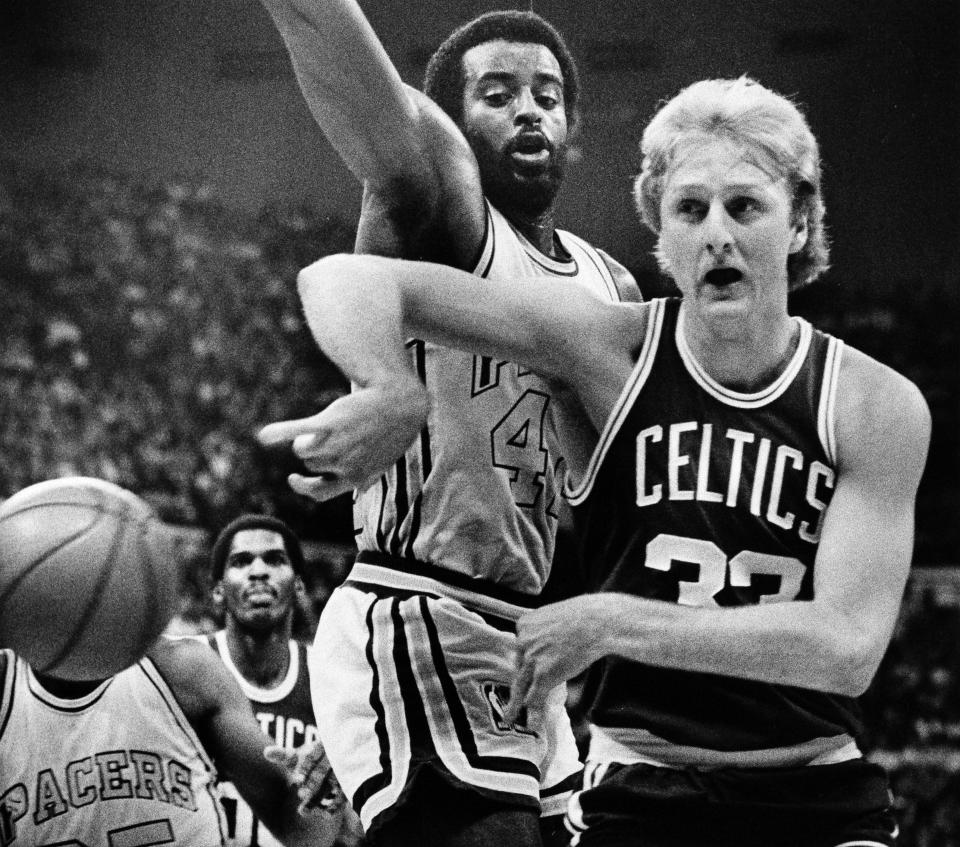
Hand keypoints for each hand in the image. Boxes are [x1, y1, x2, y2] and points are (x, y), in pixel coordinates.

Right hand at [258, 380, 427, 501]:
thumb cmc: (392, 432)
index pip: (319, 493)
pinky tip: (265, 435)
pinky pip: (296, 432)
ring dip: (307, 437)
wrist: (400, 402)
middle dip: (315, 449)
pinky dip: (279, 433)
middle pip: (310, 463)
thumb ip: (366, 479)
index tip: (294, 477)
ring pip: (302, 449)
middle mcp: (342, 465)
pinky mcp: (328, 423)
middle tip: (335, 431)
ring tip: (331, 422)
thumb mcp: (381, 461)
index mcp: (354, 478)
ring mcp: (334, 445)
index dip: (304, 487)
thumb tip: (358, 493)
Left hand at [264, 741, 346, 815]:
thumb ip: (284, 755)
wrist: (340, 754)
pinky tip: (326, 813)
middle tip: (300, 795)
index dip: (304, 768)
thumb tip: (266, 752)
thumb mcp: (301, 754)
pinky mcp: (350, 780)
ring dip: (319, 798)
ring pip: (332, 784)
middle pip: (321, 771)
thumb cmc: (315, 756)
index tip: (296, 780)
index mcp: (320, 745)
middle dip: (311, 785)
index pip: (311, 756)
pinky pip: (345, 792)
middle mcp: (333, 755)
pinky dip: (337, 804)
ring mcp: (343, 768)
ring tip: (303, 812)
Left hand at [504, 595, 609, 723]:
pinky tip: (532, 724)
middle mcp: (523, 641)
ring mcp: (532, 658)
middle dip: (518, 684)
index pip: (521, 647)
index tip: (525, 670)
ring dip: (515, 705)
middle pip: (519, 667)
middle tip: (511, 699)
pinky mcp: (544, 674)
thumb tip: (550, 643)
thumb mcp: (556, 616)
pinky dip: (533, 712)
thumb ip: (547, 631)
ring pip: (521, 685)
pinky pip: (535, 697)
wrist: (597, 621)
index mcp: (524, 624)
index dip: (526, 661)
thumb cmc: (584, 616)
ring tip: (510, 718)